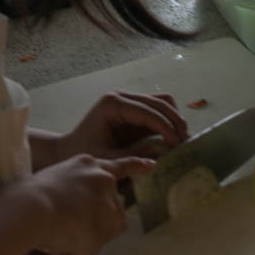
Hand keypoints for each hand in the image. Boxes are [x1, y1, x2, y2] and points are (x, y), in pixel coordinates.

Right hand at [30, 155, 151, 254]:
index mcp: (89, 164)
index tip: (152, 166)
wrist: (29, 207)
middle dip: (96, 223)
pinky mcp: (106, 226)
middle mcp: (103, 179)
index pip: (118, 165)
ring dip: (83, 238)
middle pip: (111, 209)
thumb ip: (75, 191)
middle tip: (70, 229)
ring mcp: (107, 202)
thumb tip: (78, 217)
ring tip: (57, 235)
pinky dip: (74, 252)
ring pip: (103, 231)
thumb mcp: (55, 180)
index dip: (136, 167)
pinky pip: (90, 248)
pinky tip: (58, 247)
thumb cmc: (27, 197)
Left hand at [56, 91, 189, 162]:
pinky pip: (158, 109)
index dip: (166, 126)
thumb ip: (133, 157)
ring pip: (162, 101)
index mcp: (113, 104)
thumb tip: (162, 155)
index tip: (179, 143)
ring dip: (174, 118)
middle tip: (186, 142)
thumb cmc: (83, 153)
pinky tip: (174, 137)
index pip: (147, 111)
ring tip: (182, 139)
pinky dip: (169, 121)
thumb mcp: (106, 158)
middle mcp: (122, 96)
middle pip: (159, 101)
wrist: (68, 149)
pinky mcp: (134, 108)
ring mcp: (129, 99)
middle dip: (175, 121)